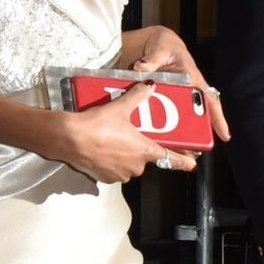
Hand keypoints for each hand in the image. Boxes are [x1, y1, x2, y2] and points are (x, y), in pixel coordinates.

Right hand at [53, 90, 199, 184]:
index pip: (172, 159)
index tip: (193, 164)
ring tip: (114, 141)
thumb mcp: (120, 107)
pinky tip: (103, 150)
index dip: (184, 161)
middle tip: (131, 135)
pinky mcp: (106, 178)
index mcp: (145, 151)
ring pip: (130, 165)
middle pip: (146, 159)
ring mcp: (121, 175)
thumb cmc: (98, 124)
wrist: (69, 139)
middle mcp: (136, 167)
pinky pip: (115, 171)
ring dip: (126, 156)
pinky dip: (112, 162)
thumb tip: (150, 85)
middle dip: (141, 149)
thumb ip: (138, 97)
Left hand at [124, 25, 230, 142]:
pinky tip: (153, 141)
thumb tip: (143, 68)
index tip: (224, 135)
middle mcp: (185, 92)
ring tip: (176, 153)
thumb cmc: (163, 44)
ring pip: (178, 120)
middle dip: (195, 135)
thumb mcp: (161, 48)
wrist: (151, 44)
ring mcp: (172, 98)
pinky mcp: (160, 101)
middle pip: (194, 117)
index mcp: (192, 78)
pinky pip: (160, 117)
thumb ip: (153, 58)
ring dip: (177, 136)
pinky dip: (157, 128)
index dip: (217, 117)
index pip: (208, 99)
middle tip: (194, 152)